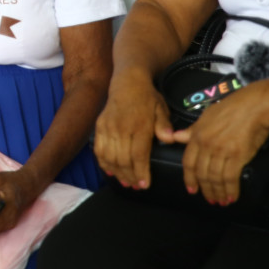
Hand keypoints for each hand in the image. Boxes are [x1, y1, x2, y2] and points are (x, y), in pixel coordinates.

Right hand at [93, 71, 174, 189]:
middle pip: (123, 160)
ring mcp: (108, 127)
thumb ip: (164, 126)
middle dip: (130, 176)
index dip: (141, 172)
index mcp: (139, 125)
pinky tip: (109, 171)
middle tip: (136, 187)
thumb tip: (170, 139)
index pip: (139, 155)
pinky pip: (99, 149)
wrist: (127, 82)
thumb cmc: (147, 98)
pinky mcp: (99, 126)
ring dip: (117, 173)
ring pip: (110, 157)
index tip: (144, 185)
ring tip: (125, 182)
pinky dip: (103, 162)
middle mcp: (122, 128)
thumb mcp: (161, 109)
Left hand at [173, 85, 268, 205]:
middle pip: (201, 173)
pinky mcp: (237, 156)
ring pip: (214, 177)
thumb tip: (176, 137)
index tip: (192, 189)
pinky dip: (230, 190)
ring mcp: (221, 150)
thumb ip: (192, 130)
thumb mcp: (207, 116)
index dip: (189, 178)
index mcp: (197, 135)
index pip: (188, 162)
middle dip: (205, 189)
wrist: (255, 106)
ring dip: (218, 192)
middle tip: (209, 199)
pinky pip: (230, 178)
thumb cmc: (232, 108)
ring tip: (221, 201)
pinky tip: (232, 197)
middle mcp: (206, 144)